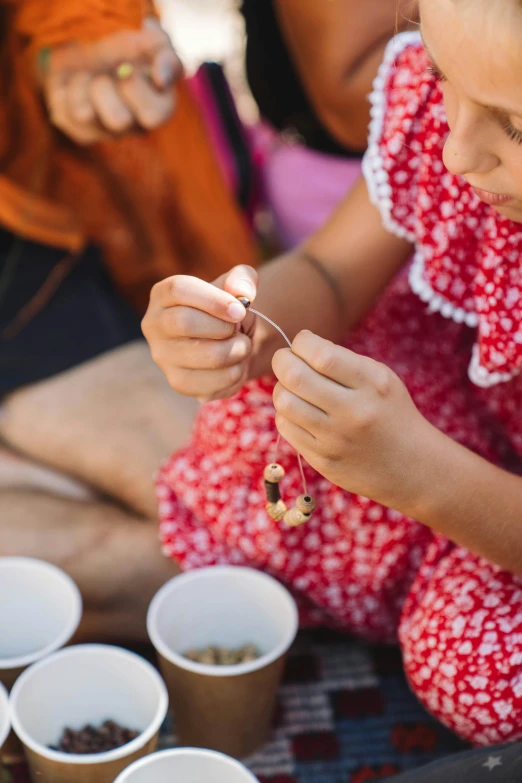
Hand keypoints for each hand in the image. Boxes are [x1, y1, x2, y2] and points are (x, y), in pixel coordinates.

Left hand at [41, 19, 180, 144]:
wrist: (92, 45)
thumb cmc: (128, 50)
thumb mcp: (152, 44)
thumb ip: (166, 57)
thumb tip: (160, 78)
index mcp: (157, 110)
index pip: (153, 116)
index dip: (135, 87)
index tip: (128, 66)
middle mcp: (132, 128)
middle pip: (117, 120)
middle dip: (105, 86)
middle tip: (107, 72)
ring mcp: (104, 133)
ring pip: (84, 114)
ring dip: (84, 82)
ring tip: (92, 75)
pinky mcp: (79, 130)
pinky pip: (64, 109)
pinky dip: (68, 84)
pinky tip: (80, 82)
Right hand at [142, 265, 257, 401]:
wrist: (230, 343)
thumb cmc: (227, 310)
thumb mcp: (237, 286)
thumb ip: (243, 279)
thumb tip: (242, 292)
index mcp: (163, 295)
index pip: (179, 290)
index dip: (214, 300)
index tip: (239, 310)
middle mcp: (154, 325)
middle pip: (184, 322)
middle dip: (223, 327)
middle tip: (238, 330)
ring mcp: (163, 357)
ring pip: (206, 355)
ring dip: (237, 351)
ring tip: (242, 346)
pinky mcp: (178, 382)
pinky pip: (213, 383)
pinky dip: (236, 374)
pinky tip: (236, 364)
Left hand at [272, 330, 431, 510]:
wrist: (413, 467)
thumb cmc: (391, 413)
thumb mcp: (381, 379)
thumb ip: (343, 360)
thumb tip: (299, 347)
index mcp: (372, 383)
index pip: (320, 354)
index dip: (301, 342)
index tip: (302, 343)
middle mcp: (353, 411)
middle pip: (294, 376)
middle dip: (282, 361)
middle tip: (287, 361)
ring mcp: (336, 439)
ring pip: (284, 402)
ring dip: (282, 388)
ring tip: (293, 388)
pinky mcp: (323, 460)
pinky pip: (286, 428)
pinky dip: (286, 414)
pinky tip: (299, 412)